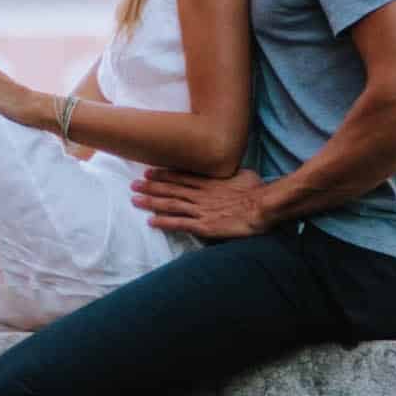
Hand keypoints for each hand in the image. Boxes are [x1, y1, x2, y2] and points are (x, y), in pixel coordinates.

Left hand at [127, 161, 273, 240]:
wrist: (261, 207)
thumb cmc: (256, 190)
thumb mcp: (242, 174)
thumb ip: (230, 173)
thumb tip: (229, 169)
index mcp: (209, 181)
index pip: (181, 177)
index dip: (163, 175)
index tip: (149, 172)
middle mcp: (200, 194)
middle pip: (171, 189)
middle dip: (151, 187)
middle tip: (134, 184)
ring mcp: (201, 209)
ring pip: (171, 204)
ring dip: (151, 202)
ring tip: (135, 200)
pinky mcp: (204, 225)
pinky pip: (180, 223)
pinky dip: (164, 222)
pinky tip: (151, 222)